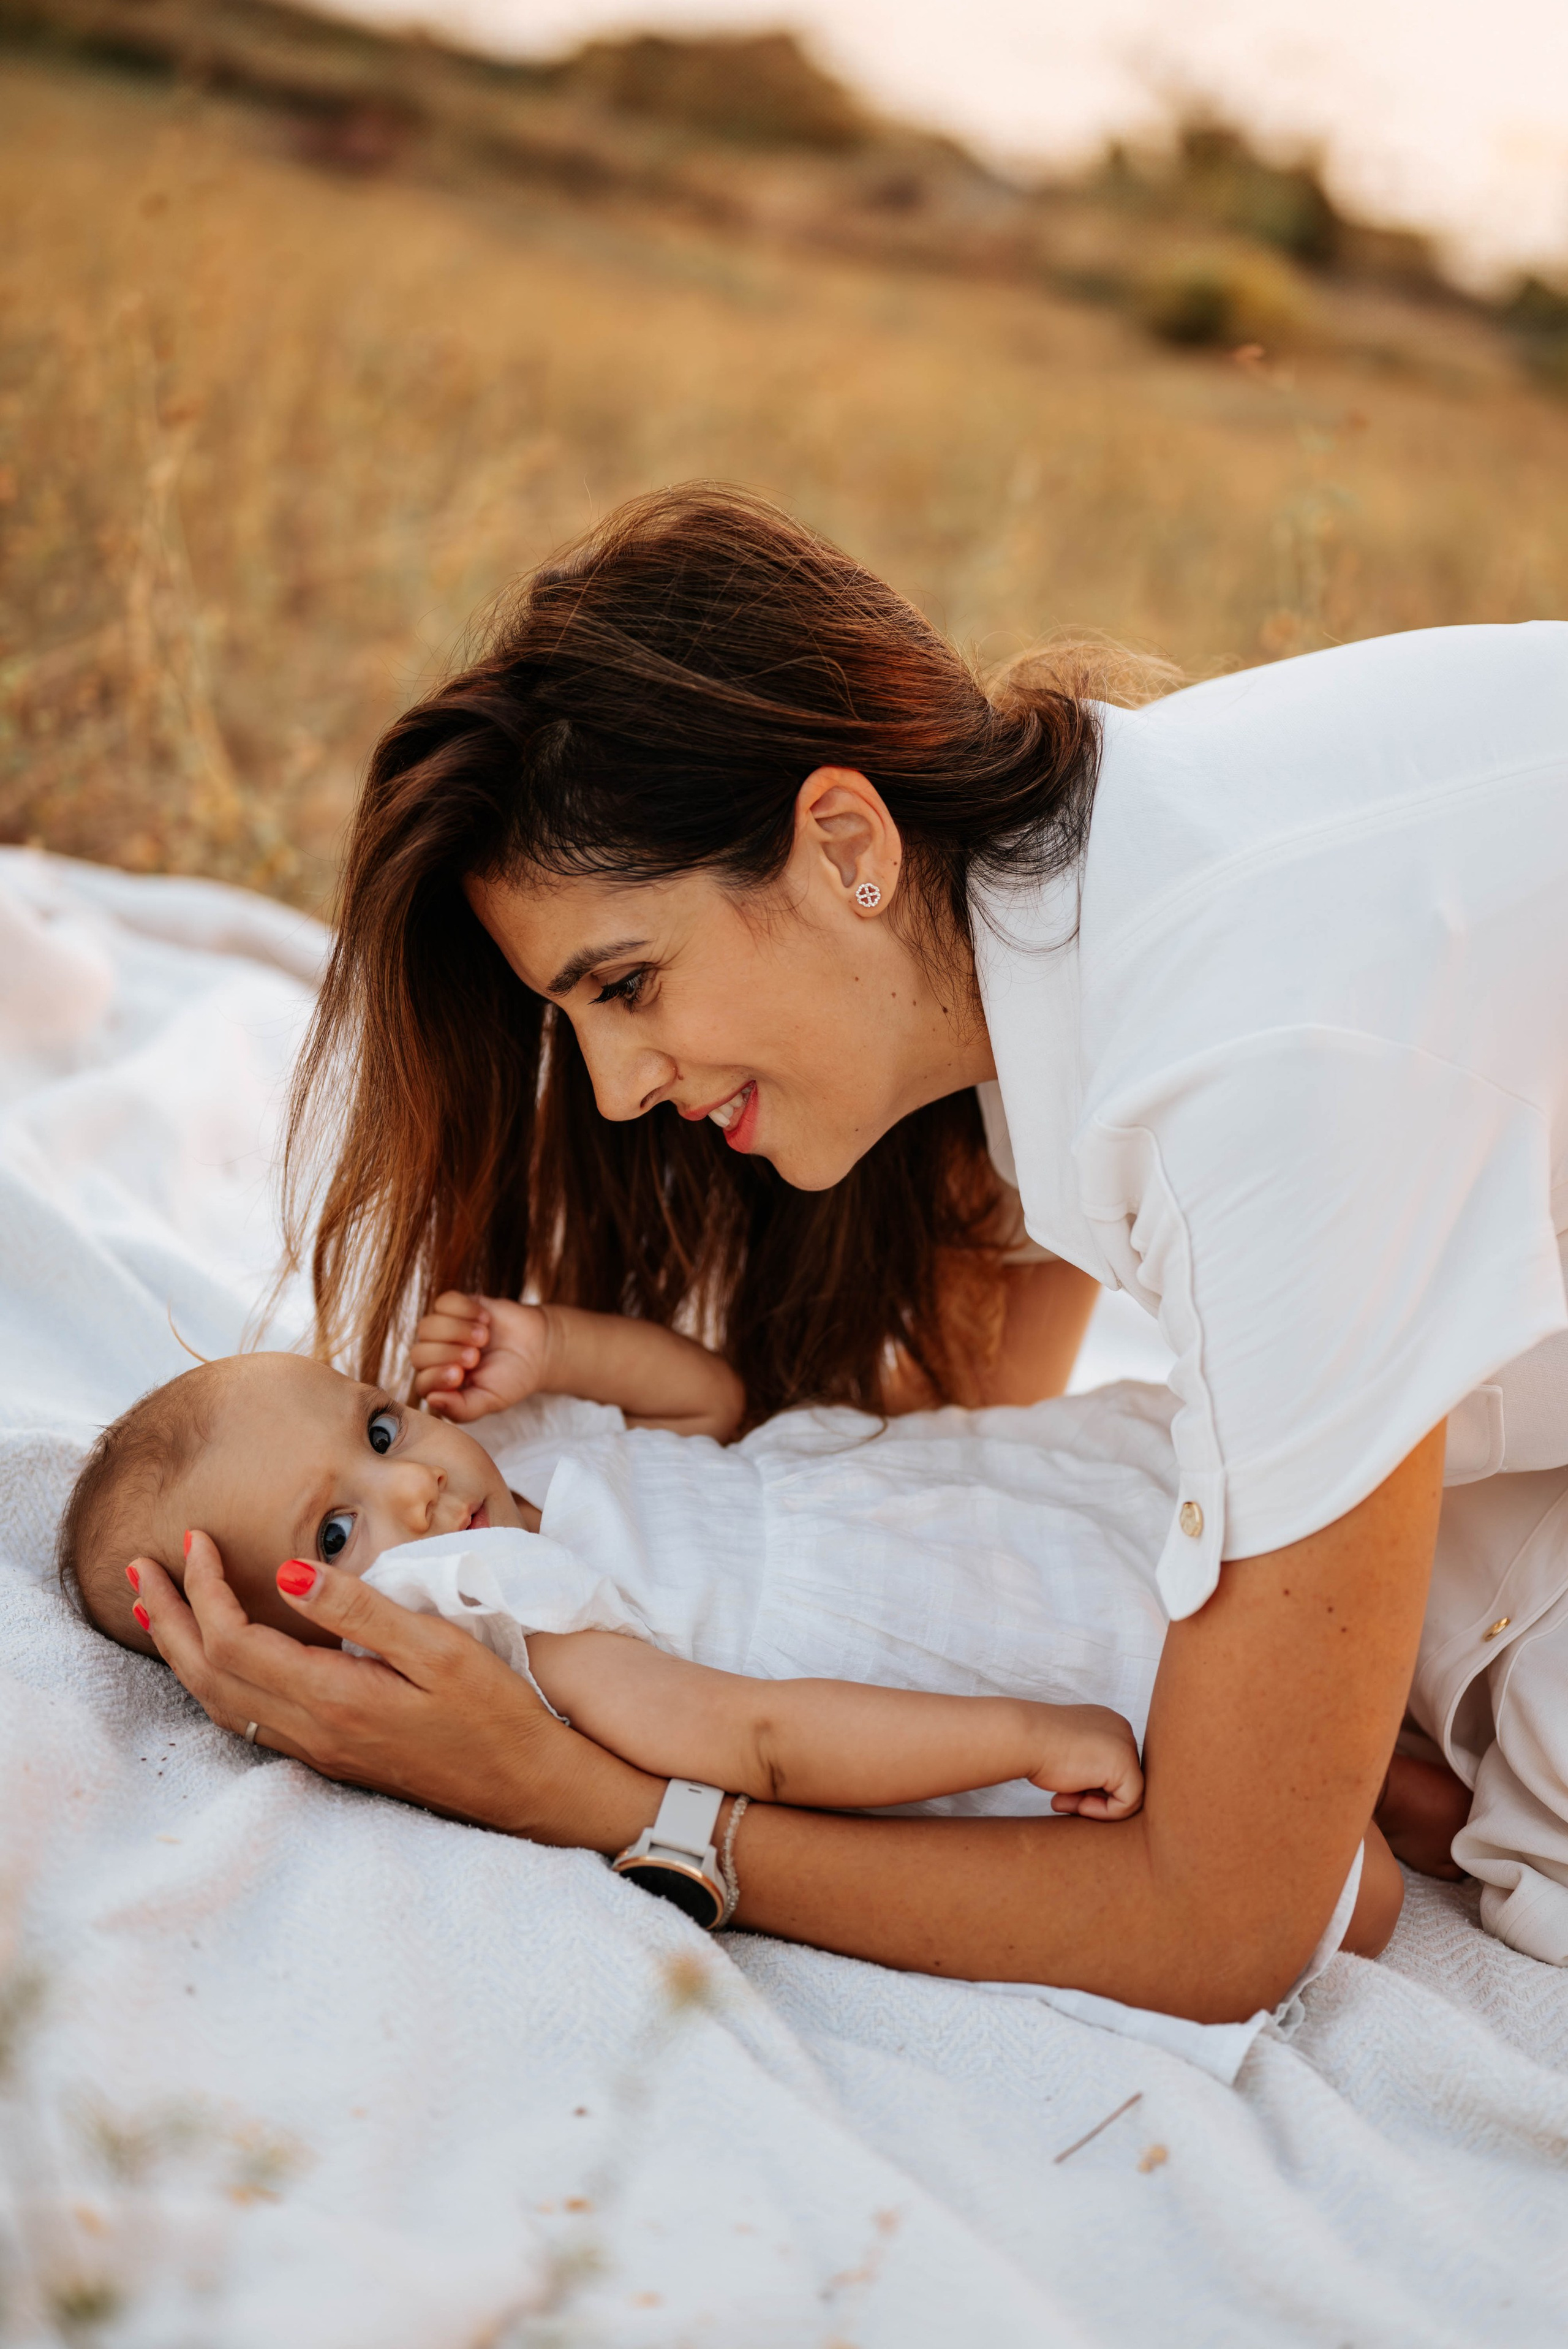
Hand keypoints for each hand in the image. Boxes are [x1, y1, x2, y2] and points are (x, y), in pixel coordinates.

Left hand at [129, 1532, 660, 1848]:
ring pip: (217, 1702)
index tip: (193, 1538)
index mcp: (333, 1697)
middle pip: (206, 1675)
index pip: (232, 1640)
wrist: (524, 1785)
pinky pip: (243, 1717)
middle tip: (139, 1566)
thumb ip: (360, 1608)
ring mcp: (315, 1749)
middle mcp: (310, 1731)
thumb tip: (285, 1573)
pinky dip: (210, 1677)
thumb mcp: (438, 1648)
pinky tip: (211, 1656)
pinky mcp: (328, 1754)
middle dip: (166, 1618)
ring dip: (179, 1649)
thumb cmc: (494, 1710)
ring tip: (156, 1606)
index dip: (202, 1588)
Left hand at [411, 1291, 552, 1422]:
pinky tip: (485, 1319)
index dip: (437, 1377)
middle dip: (448, 1354)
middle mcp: (437, 1357)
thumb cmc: (512, 1379)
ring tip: (484, 1337)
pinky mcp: (457, 1307)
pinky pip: (445, 1302)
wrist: (537, 1348)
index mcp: (442, 1385)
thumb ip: (461, 1409)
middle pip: (419, 1353)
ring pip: (428, 1326)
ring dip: (457, 1331)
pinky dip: (465, 1310)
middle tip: (475, 1356)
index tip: (461, 1374)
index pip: (422, 1382)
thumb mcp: (491, 1401)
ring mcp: (444, 1330)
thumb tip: (432, 1400)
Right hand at [1030, 1704, 1143, 1821]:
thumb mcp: (1068, 1751)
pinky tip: (1081, 1805)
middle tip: (1062, 1799)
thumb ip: (1085, 1764)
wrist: (1024, 1738)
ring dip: (1095, 1805)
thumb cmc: (1035, 1745)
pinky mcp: (1126, 1766)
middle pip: (1119, 1778)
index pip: (1110, 1765)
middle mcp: (1121, 1729)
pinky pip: (1129, 1803)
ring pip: (1126, 1793)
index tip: (1063, 1791)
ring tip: (1065, 1801)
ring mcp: (1126, 1745)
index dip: (1088, 1785)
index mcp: (1106, 1723)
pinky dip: (1105, 1813)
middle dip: (1091, 1795)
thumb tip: (1097, 1793)